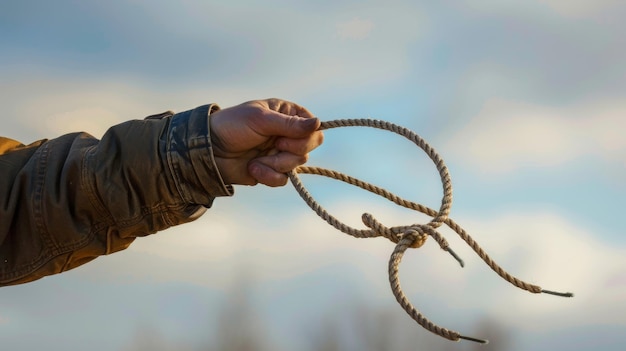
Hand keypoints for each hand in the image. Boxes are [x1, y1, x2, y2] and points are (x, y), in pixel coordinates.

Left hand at [209, 98, 323, 186]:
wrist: (209, 151)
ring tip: (256, 160)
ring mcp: (280, 152)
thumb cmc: (232, 126)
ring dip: (275, 165)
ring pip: (296, 165)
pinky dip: (268, 176)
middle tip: (273, 146)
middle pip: (308, 149)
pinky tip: (253, 168)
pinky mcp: (271, 170)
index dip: (304, 137)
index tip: (284, 137)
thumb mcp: (260, 120)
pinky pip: (283, 179)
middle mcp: (287, 133)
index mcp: (287, 115)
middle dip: (288, 152)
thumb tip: (318, 122)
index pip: (314, 129)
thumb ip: (290, 124)